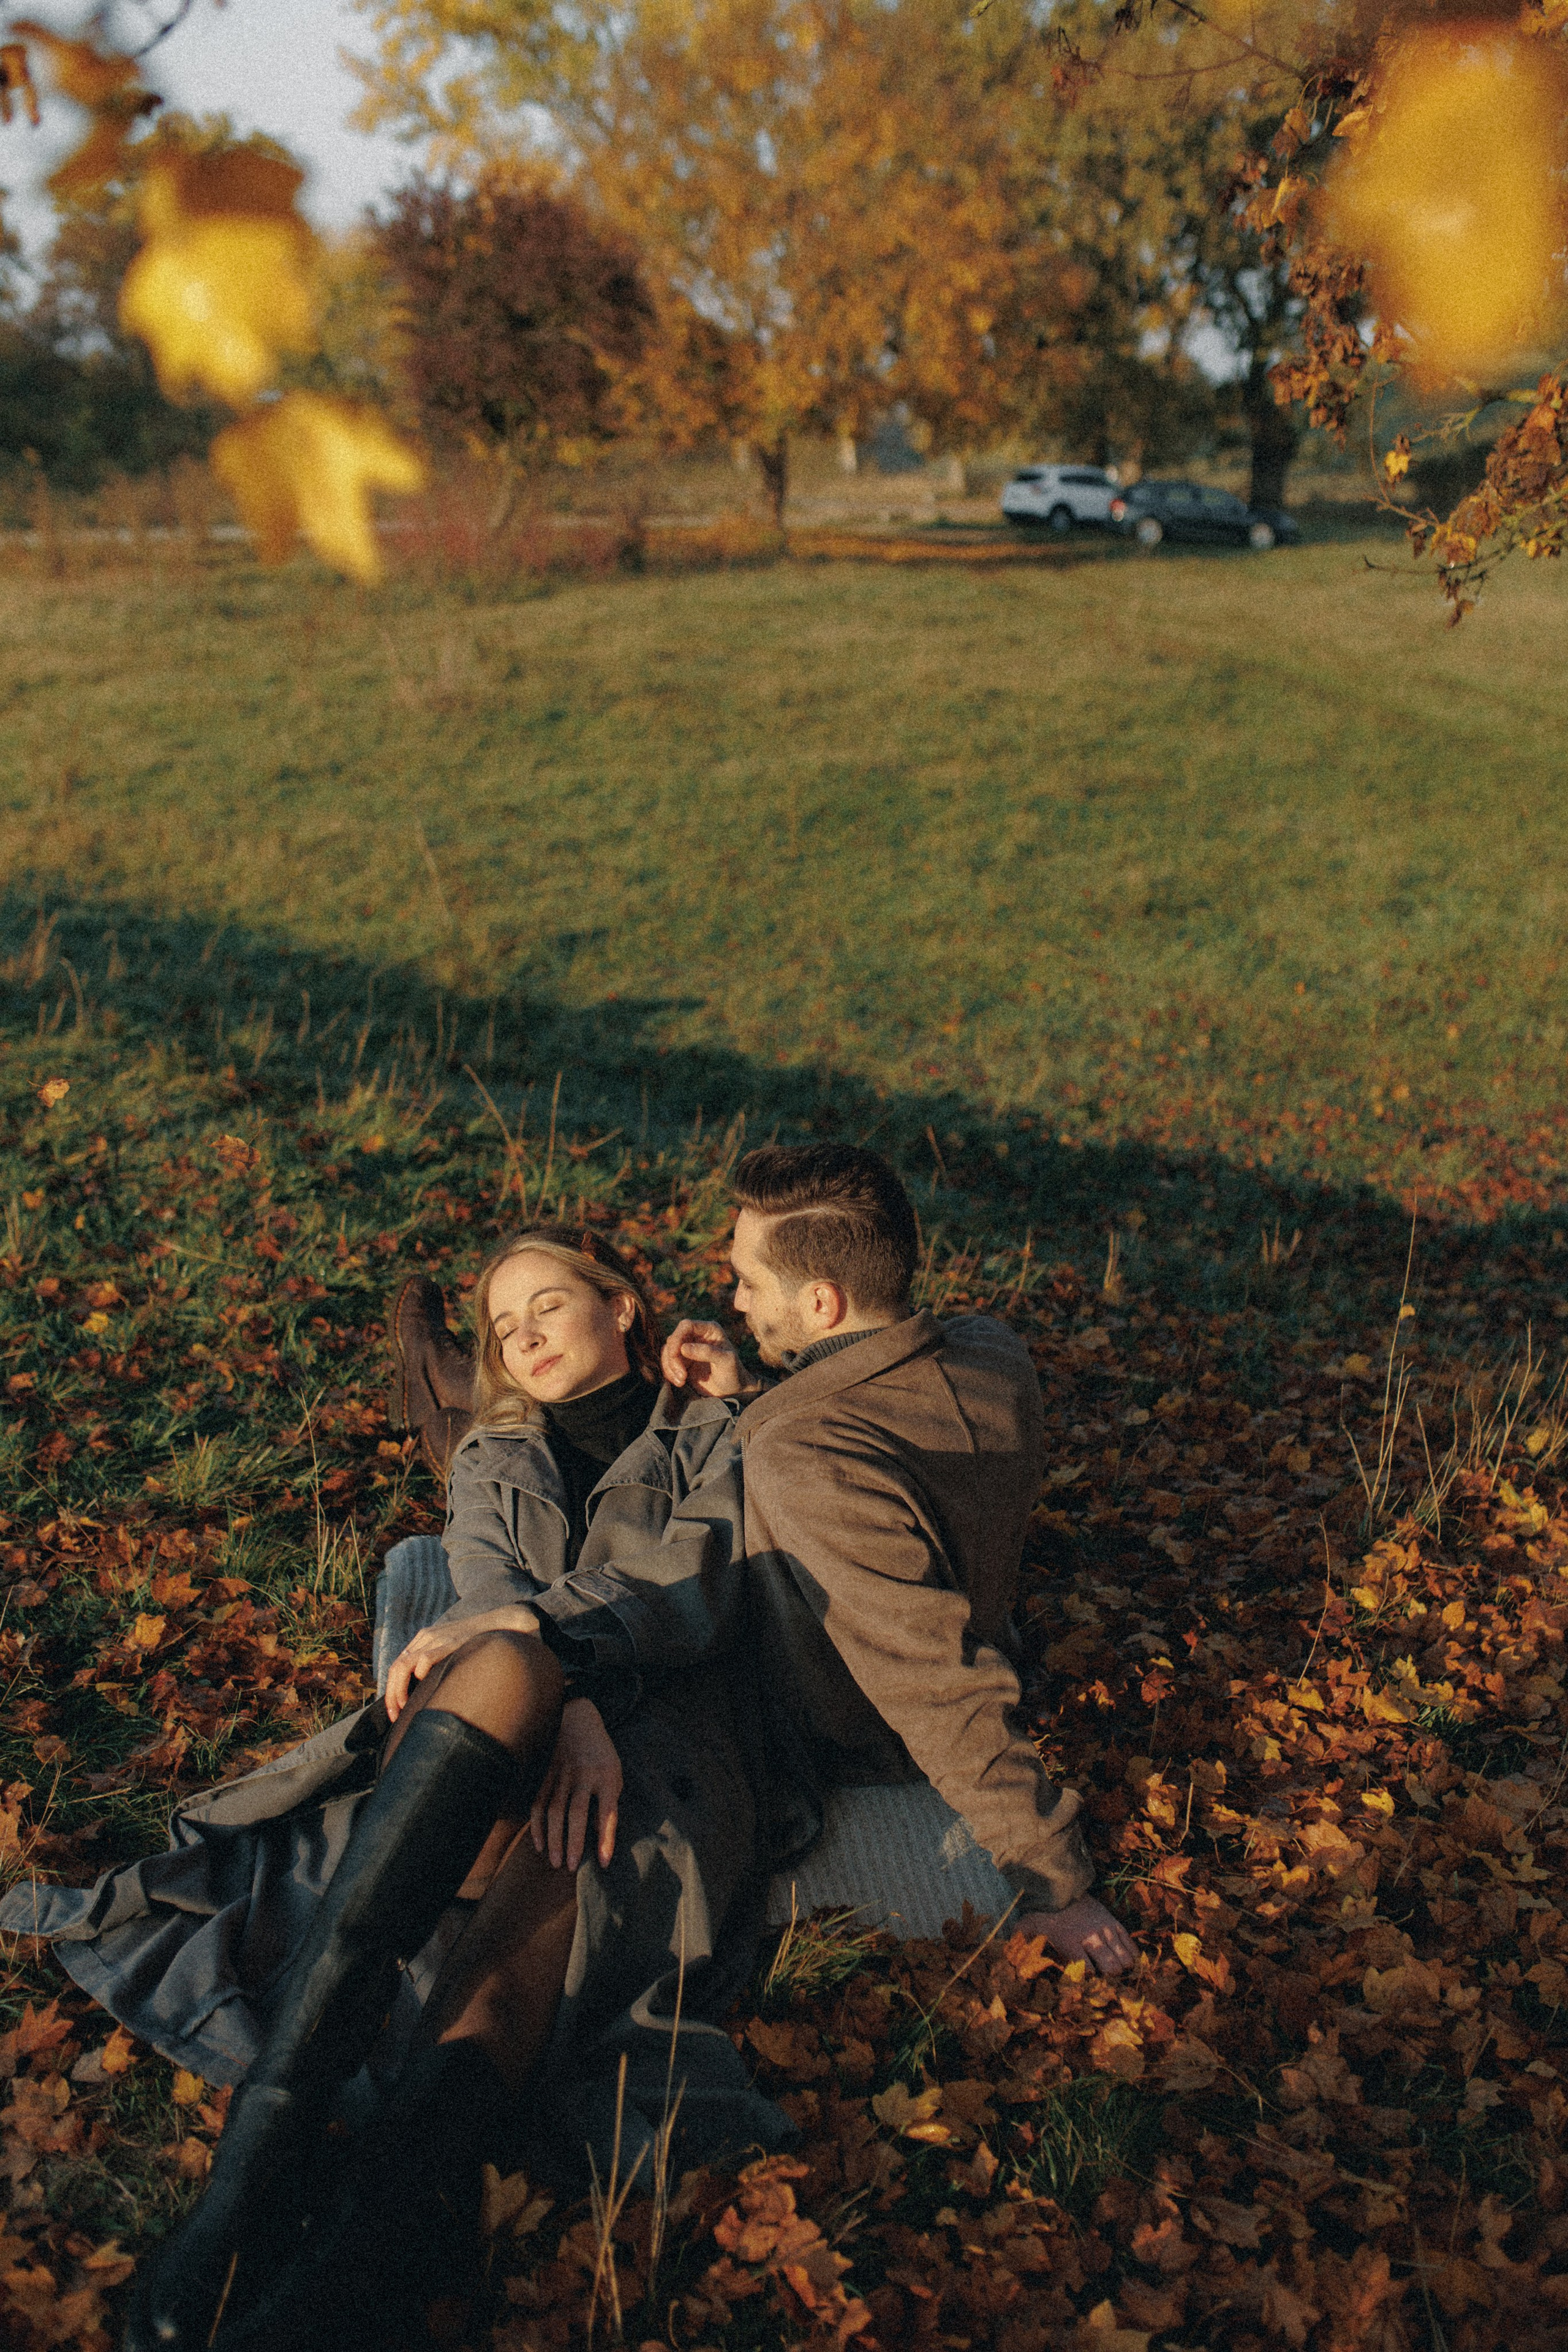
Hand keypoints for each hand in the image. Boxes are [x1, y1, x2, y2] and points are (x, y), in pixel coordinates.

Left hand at [384, 1604, 540, 1721]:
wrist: (501, 1623)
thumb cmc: (479, 1643)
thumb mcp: (453, 1650)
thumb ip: (440, 1663)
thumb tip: (429, 1694)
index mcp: (424, 1640)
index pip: (397, 1666)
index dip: (392, 1690)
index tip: (395, 1712)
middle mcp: (426, 1638)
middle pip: (396, 1667)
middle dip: (391, 1694)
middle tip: (395, 1715)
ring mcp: (436, 1639)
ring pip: (404, 1665)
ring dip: (399, 1690)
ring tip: (404, 1708)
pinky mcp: (449, 1642)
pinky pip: (425, 1659)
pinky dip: (420, 1673)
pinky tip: (425, 1686)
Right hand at [531, 1698, 622, 1869]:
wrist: (578, 1719)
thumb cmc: (602, 1754)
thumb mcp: (615, 1773)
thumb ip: (609, 1801)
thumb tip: (600, 1836)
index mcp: (608, 1776)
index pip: (608, 1812)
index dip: (606, 1839)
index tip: (604, 1863)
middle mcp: (585, 1776)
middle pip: (577, 1813)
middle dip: (574, 1842)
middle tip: (571, 1867)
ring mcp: (563, 1774)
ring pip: (555, 1810)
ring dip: (554, 1838)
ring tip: (555, 1861)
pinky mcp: (547, 1774)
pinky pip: (540, 1802)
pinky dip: (538, 1824)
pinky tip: (539, 1843)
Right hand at [661, 1318, 747, 1397]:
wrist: (733, 1392)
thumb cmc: (734, 1374)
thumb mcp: (726, 1362)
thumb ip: (707, 1352)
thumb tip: (683, 1348)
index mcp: (709, 1330)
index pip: (686, 1326)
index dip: (677, 1338)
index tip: (675, 1355)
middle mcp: (697, 1336)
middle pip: (673, 1339)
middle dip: (672, 1358)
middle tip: (682, 1376)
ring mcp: (688, 1349)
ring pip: (667, 1351)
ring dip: (670, 1367)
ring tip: (681, 1381)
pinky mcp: (683, 1362)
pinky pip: (667, 1363)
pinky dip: (669, 1373)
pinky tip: (680, 1383)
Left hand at [1017, 1898, 1136, 1976]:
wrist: (1061, 1883)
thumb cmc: (1043, 1910)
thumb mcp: (1027, 1927)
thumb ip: (1018, 1944)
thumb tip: (1005, 1959)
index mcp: (1071, 1942)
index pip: (1088, 1972)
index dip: (1088, 1983)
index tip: (1085, 1985)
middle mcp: (1091, 1937)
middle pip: (1112, 1967)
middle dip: (1110, 1977)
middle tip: (1105, 1981)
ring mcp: (1105, 1929)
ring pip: (1124, 1958)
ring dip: (1121, 1968)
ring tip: (1117, 1973)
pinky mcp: (1113, 1922)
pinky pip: (1130, 1943)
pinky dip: (1131, 1955)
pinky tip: (1128, 1961)